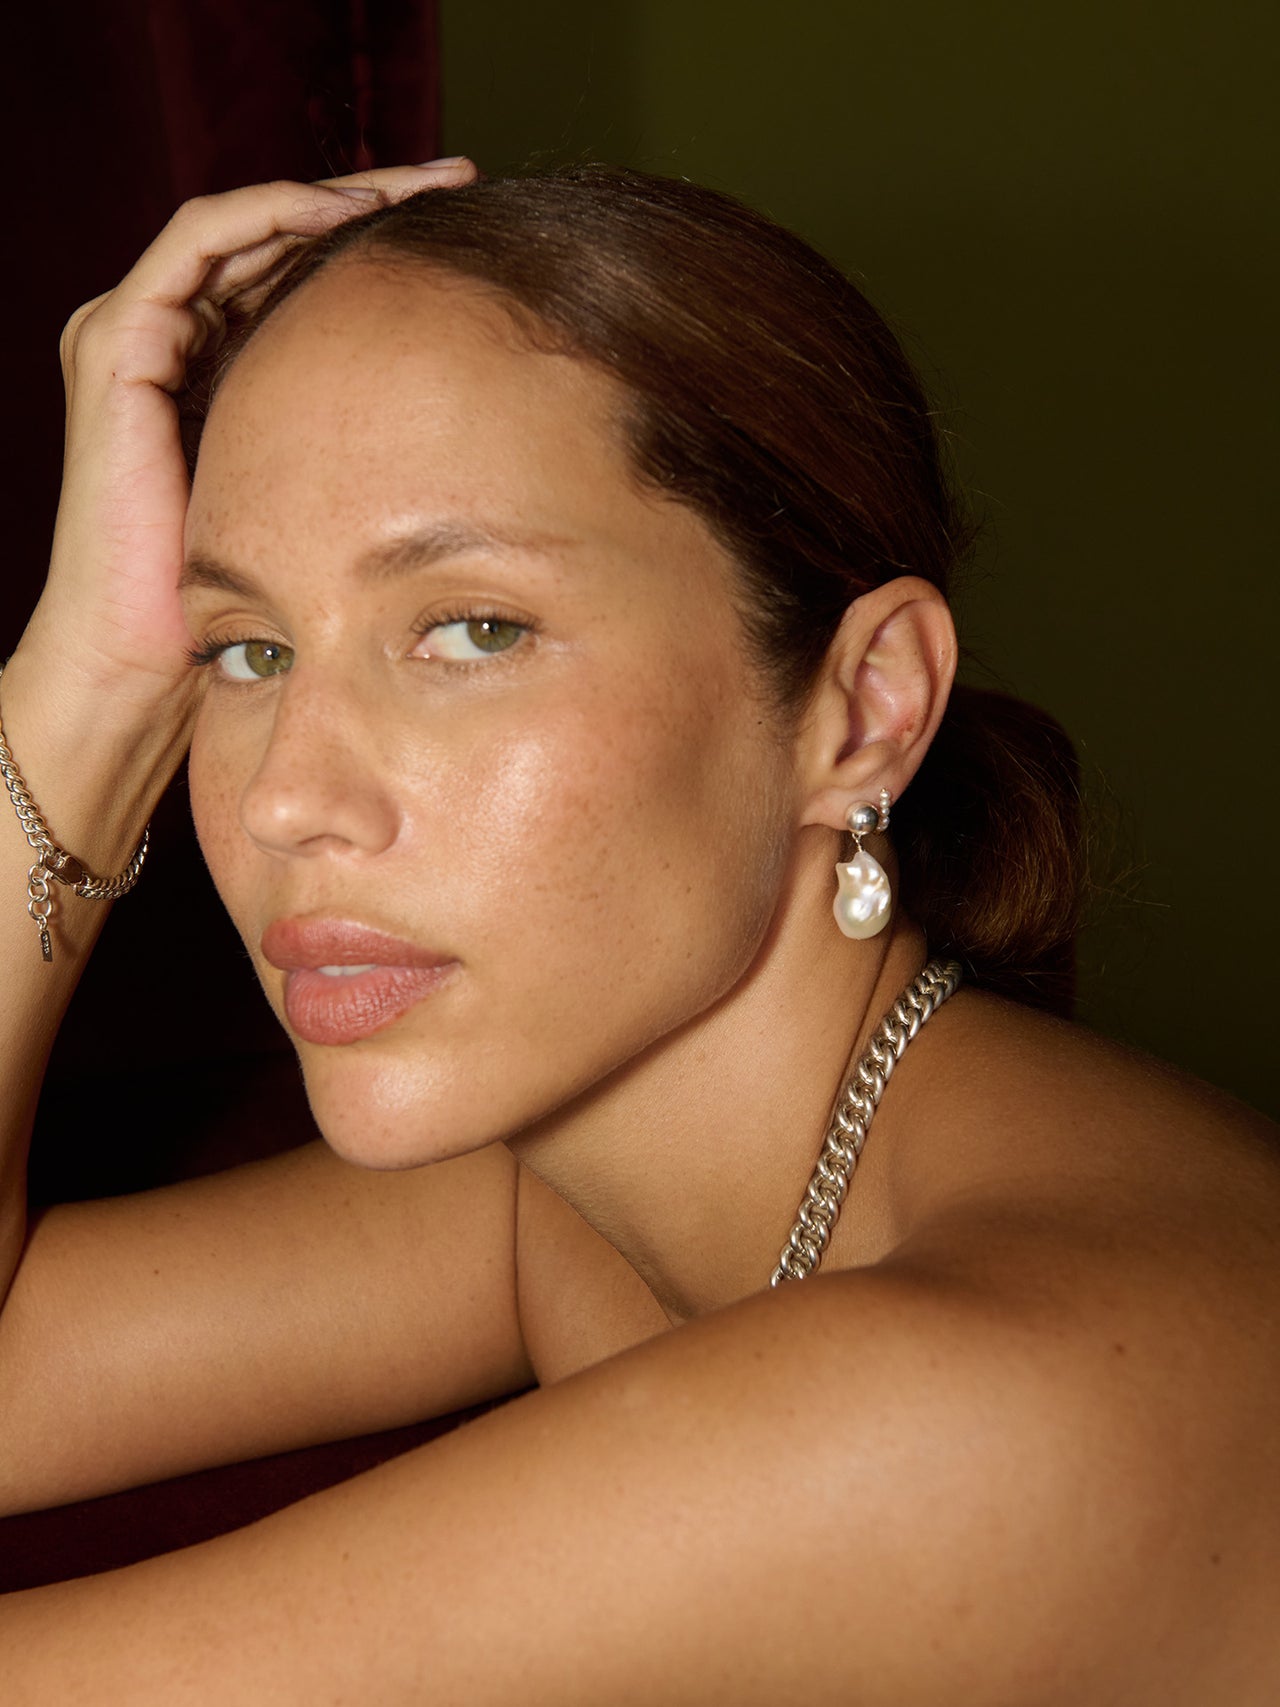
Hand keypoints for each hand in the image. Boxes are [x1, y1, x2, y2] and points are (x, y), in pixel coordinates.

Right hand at [15, 161, 476, 724]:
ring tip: (419, 188)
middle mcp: (175, 337)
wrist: (151, 653)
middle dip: (371, 200)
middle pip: (278, 232)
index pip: (299, 268)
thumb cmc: (244, 596)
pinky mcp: (121, 344)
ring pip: (244, 221)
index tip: (467, 229)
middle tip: (457, 181)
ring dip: (332, 192)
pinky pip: (198, 243)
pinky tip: (343, 217)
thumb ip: (367, 442)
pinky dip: (270, 215)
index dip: (379, 240)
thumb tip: (478, 421)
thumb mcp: (330, 497)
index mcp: (219, 365)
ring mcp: (139, 333)